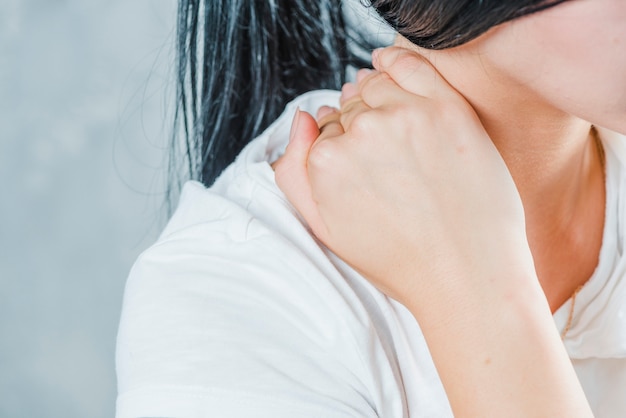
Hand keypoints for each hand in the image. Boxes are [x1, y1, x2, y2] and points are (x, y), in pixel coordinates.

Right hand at [275, 47, 534, 310]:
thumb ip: (294, 173)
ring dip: (377, 97)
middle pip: (350, 107)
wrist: (465, 275)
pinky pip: (411, 62)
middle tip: (382, 151)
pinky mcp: (447, 109)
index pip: (325, 131)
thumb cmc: (396, 259)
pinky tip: (388, 63)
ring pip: (377, 86)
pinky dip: (395, 59)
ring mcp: (407, 116)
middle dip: (359, 123)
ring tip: (392, 125)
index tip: (360, 159)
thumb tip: (303, 118)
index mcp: (326, 161)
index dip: (341, 144)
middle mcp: (362, 132)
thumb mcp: (325, 229)